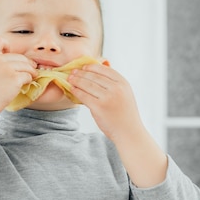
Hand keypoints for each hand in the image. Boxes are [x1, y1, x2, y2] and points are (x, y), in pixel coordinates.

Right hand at [0, 36, 37, 113]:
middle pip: (18, 56)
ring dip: (31, 71)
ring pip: (25, 66)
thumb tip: (4, 57)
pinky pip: (27, 76)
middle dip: (26, 62)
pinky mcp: (14, 78)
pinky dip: (29, 80)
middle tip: (31, 68)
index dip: (6, 45)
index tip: (9, 53)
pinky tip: (26, 83)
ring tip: (32, 76)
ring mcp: (6, 68)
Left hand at [69, 63, 168, 187]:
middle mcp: (116, 88)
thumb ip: (114, 84)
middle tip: (73, 72)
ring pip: (87, 84)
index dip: (92, 67)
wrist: (129, 133)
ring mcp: (108, 97)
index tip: (84, 67)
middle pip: (94, 76)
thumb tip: (99, 71)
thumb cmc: (125, 114)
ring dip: (77, 80)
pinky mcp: (99, 107)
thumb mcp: (125, 94)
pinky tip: (72, 89)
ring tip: (70, 78)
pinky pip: (84, 96)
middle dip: (81, 73)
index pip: (105, 69)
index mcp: (123, 83)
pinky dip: (76, 91)